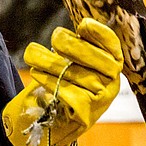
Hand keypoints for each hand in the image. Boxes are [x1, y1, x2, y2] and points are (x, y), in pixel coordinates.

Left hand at [2, 18, 122, 145]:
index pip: (113, 46)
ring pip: (74, 73)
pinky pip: (66, 92)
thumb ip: (78, 46)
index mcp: (112, 64)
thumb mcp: (75, 62)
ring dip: (49, 62)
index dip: (101, 34)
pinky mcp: (86, 113)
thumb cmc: (67, 83)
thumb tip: (78, 29)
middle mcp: (112, 81)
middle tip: (53, 39)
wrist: (58, 120)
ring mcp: (101, 98)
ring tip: (32, 55)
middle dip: (69, 44)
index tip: (84, 25)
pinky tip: (37, 73)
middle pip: (92, 57)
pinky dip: (49, 81)